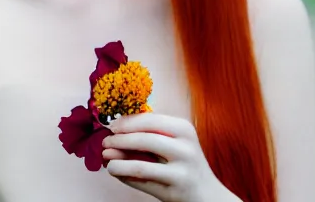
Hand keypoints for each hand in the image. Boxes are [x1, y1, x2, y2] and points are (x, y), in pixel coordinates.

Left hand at [102, 113, 231, 201]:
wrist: (208, 195)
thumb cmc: (184, 162)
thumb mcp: (174, 142)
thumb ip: (150, 133)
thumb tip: (116, 129)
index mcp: (184, 129)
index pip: (149, 120)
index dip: (127, 122)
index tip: (112, 126)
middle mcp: (185, 148)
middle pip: (144, 139)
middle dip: (120, 140)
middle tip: (105, 142)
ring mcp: (182, 171)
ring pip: (141, 165)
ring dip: (118, 162)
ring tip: (107, 160)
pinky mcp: (175, 191)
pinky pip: (143, 183)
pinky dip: (125, 176)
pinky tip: (116, 171)